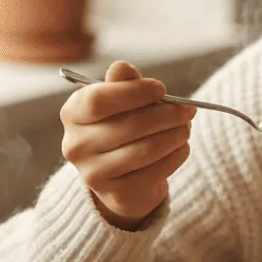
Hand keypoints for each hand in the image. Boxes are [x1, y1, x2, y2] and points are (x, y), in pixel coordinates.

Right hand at [60, 60, 196, 229]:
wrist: (121, 178)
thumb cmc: (122, 128)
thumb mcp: (120, 102)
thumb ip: (122, 84)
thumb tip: (122, 67)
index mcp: (73, 114)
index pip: (99, 100)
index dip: (134, 92)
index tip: (161, 89)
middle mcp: (76, 145)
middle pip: (129, 125)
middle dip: (167, 115)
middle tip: (188, 110)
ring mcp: (93, 173)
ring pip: (146, 149)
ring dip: (176, 135)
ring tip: (186, 127)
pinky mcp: (116, 194)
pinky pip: (156, 171)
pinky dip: (176, 156)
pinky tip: (181, 147)